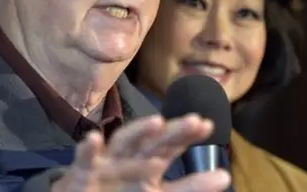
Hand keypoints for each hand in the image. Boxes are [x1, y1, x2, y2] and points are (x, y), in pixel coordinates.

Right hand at [51, 113, 230, 191]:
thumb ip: (189, 188)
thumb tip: (225, 177)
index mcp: (147, 164)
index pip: (171, 147)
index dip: (188, 136)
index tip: (209, 125)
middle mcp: (129, 158)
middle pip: (154, 141)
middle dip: (174, 131)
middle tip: (196, 121)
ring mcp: (105, 163)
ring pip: (123, 142)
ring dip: (138, 131)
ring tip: (157, 123)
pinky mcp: (81, 173)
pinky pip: (84, 159)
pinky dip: (88, 150)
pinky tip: (93, 139)